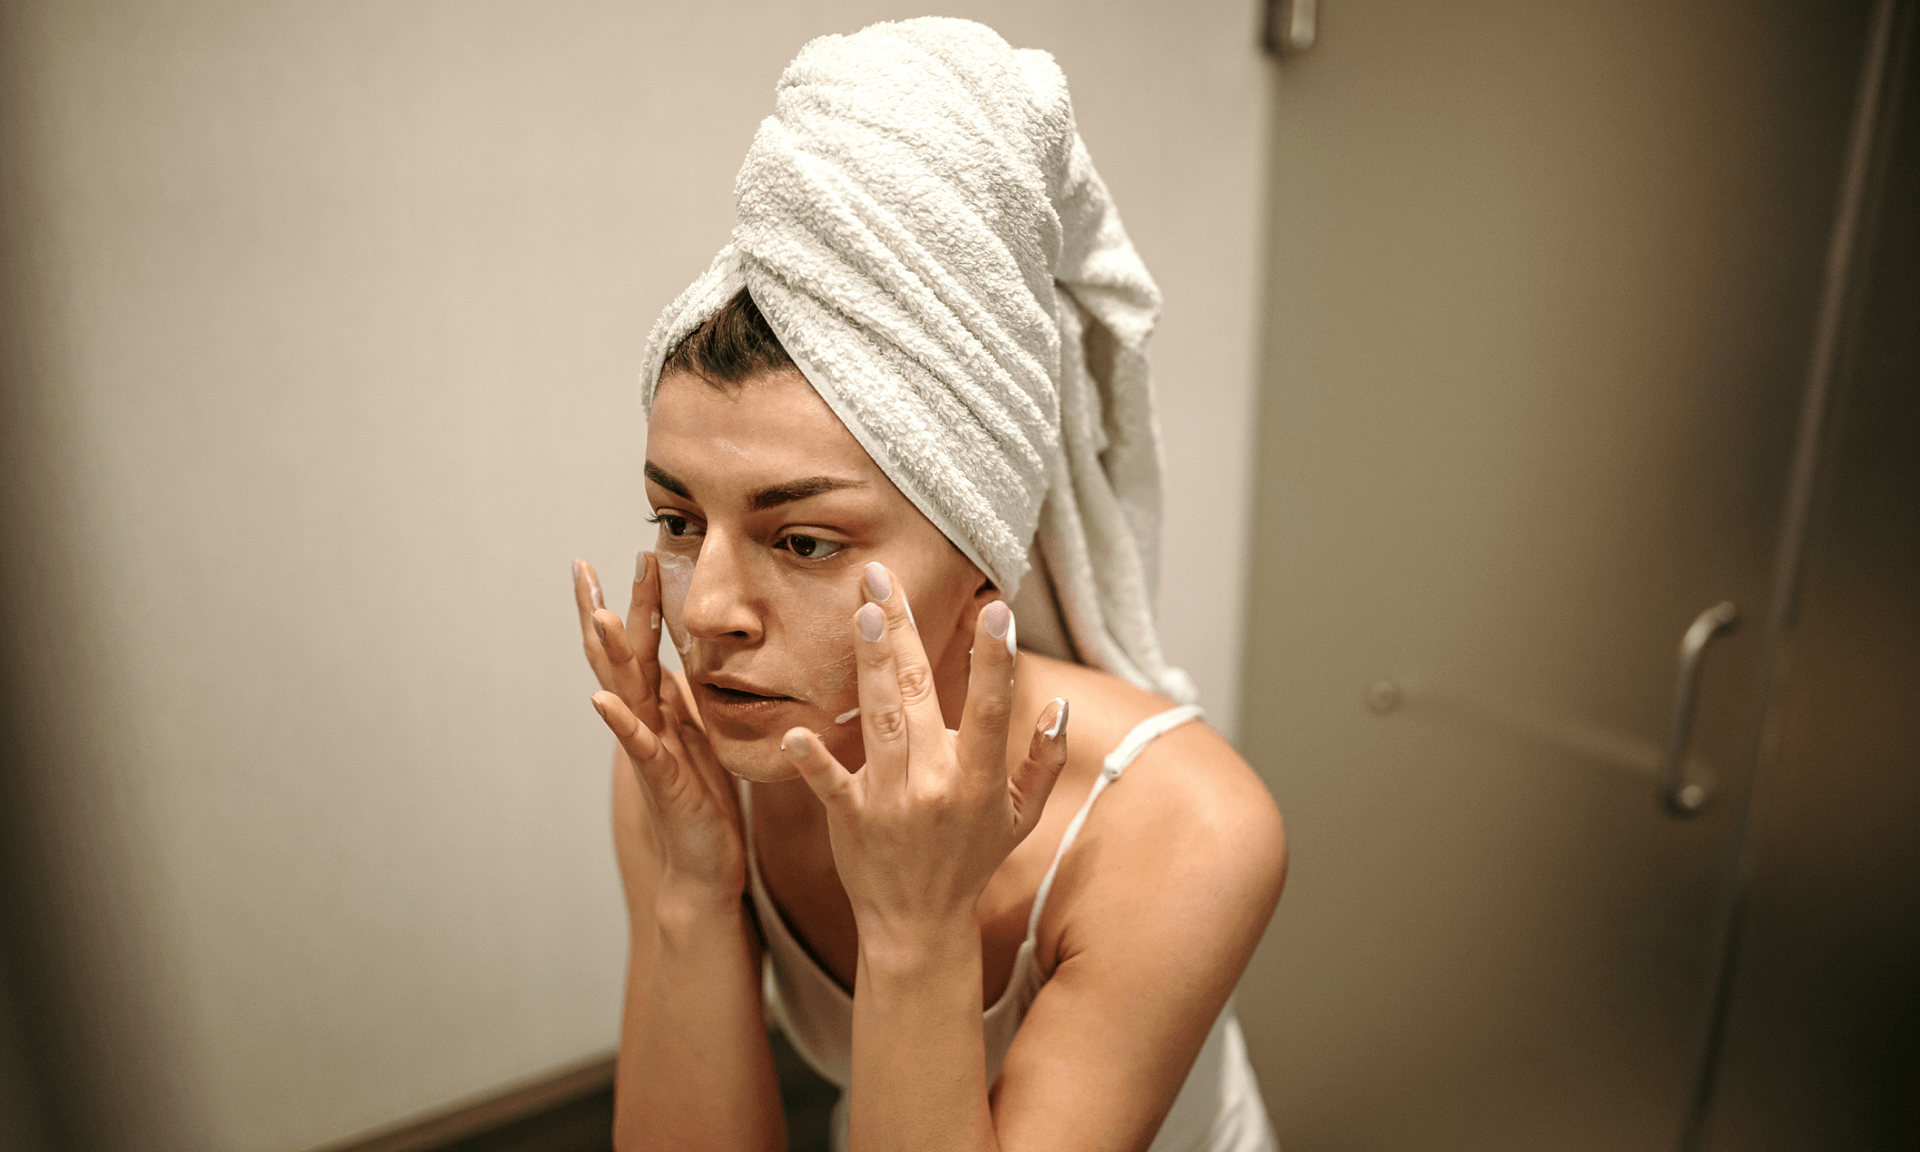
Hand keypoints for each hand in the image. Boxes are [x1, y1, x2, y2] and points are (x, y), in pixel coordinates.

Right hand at [573, 554, 744, 903]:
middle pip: (619, 657)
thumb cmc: (704, 802)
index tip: (635, 555)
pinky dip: (620, 721)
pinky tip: (600, 699)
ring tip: (595, 615)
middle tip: (586, 566)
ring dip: (607, 653)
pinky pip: (637, 746)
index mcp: (661, 709)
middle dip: (606, 609)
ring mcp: (649, 749)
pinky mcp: (662, 779)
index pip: (641, 646)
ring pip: (623, 691)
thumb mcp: (702, 737)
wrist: (704, 864)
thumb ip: (689, 700)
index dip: (635, 603)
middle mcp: (646, 722)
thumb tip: (686, 661)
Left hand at [780, 562, 1068, 955]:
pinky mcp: (849, 817)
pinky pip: (828, 784)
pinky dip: (810, 762)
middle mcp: (934, 784)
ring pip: (879, 720)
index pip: (988, 709)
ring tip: (864, 613)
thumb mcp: (1022, 817)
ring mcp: (889, 801)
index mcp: (978, 780)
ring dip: (871, 665)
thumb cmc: (970, 860)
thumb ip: (1043, 760)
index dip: (994, 659)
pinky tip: (792, 733)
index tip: (996, 608)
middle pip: (919, 695)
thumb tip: (1055, 704)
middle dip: (905, 632)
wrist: (918, 924)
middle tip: (884, 578)